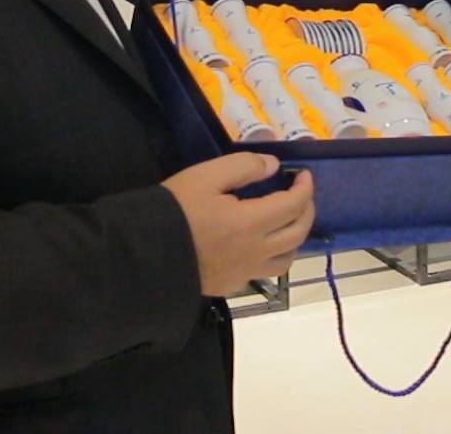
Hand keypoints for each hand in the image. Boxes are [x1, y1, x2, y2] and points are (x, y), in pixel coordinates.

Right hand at [163, 153, 315, 296]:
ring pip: (286, 259)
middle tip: (301, 194)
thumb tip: (273, 166)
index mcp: (251, 223)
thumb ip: (244, 167)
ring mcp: (244, 272)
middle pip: (298, 233)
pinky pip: (264, 271)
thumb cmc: (174, 210)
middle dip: (307, 210)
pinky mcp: (231, 284)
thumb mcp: (205, 176)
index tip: (303, 174)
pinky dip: (273, 255)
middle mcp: (255, 252)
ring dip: (295, 237)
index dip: (304, 187)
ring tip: (287, 221)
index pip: (294, 205)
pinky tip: (261, 243)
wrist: (143, 253)